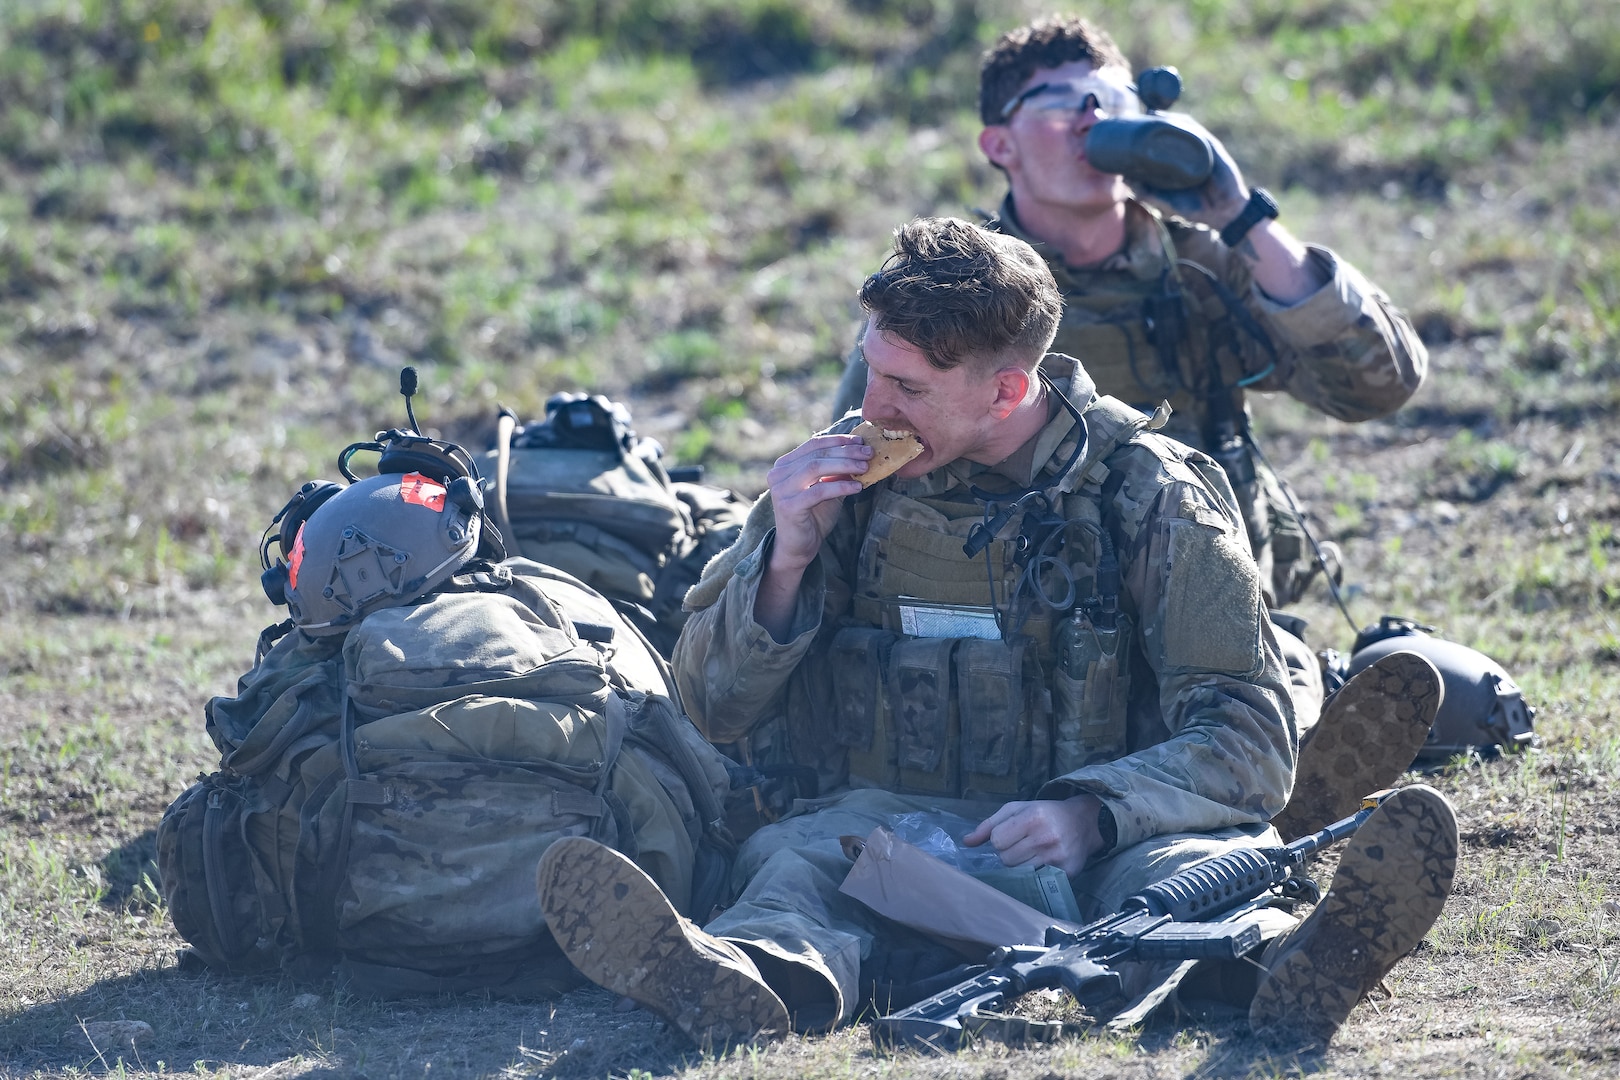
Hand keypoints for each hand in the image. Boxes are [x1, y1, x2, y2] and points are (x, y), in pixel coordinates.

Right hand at [752, 433, 870, 640]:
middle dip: (846, 451)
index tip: (860, 441)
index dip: (839, 440)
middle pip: (816, 454)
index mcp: (785, 465)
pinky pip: (818, 491)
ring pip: (816, 468)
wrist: (798, 548)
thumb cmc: (813, 517)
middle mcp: (778, 474)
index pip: (813, 444)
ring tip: (865, 467)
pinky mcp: (788, 506)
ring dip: (844, 465)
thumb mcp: (827, 488)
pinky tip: (857, 488)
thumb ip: (838, 472)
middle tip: (868, 453)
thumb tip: (861, 453)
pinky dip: (840, 487)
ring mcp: (781, 490)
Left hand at [963, 793, 1105, 876]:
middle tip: (1022, 844)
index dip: (1000, 839)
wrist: (1084, 822)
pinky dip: (1035, 875)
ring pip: (1019, 873)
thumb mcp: (1016, 809)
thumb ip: (989, 824)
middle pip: (1006, 859)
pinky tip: (1042, 863)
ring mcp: (1056, 857)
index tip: (1010, 835)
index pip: (997, 841)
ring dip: (1020, 865)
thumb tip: (967, 842)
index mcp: (1032, 817)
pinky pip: (1036, 881)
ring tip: (1032, 853)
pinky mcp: (1066, 873)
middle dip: (1009, 853)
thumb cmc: (1045, 813)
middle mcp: (1045, 837)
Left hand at [1127, 112, 1247, 228]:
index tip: (1122, 129)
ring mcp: (1196, 148)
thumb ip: (1147, 194)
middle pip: (1165, 132)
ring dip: (1165, 119)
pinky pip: (1195, 131)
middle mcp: (1181, 153)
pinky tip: (1172, 120)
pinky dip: (1183, 124)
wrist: (1222, 212)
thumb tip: (1125, 180)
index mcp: (1169, 165)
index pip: (1152, 146)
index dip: (1139, 137)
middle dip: (1150, 122)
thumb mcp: (1165, 205)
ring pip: (1179, 126)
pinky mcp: (1210, 146)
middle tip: (1132, 115)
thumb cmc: (1192, 209)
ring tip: (1149, 115)